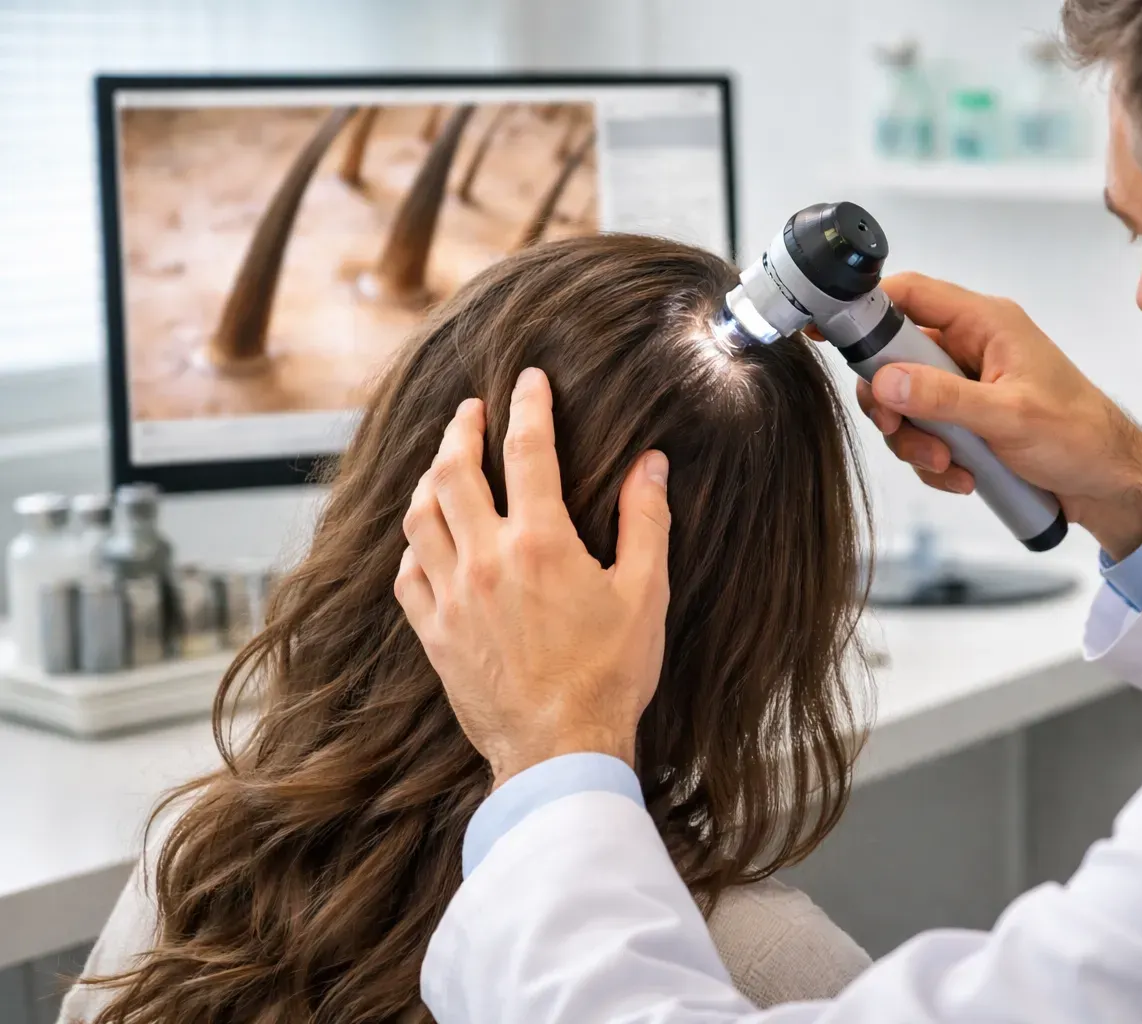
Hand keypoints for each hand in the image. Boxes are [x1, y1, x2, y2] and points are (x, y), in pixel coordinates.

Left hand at [394, 368, 671, 788]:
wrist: (559, 749)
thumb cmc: (609, 676)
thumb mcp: (644, 594)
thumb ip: (646, 522)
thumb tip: (650, 466)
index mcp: (541, 543)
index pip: (527, 451)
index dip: (528, 407)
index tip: (528, 380)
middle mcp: (486, 560)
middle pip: (455, 472)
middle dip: (461, 431)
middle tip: (470, 411)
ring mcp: (452, 597)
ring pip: (421, 517)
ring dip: (429, 480)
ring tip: (443, 464)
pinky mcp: (434, 634)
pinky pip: (408, 574)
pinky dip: (414, 546)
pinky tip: (428, 540)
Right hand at [862, 273, 1141, 560]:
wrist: (1109, 483)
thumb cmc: (1080, 437)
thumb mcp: (1010, 418)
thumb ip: (944, 398)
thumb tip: (885, 382)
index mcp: (985, 322)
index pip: (908, 295)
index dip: (861, 308)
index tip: (823, 329)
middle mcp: (970, 346)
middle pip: (892, 358)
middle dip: (892, 404)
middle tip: (901, 431)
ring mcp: (965, 383)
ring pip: (903, 402)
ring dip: (915, 442)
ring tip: (949, 466)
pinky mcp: (965, 418)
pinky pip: (923, 432)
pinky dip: (934, 461)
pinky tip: (963, 478)